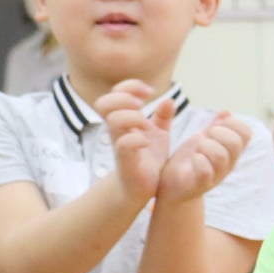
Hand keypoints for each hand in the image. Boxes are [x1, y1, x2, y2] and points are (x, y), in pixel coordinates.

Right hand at [97, 80, 173, 200]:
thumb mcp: (159, 134)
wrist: (143, 187)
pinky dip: (137, 139)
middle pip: (104, 102)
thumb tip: (169, 100)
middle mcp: (118, 130)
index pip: (116, 92)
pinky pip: (124, 144)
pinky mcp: (126, 160)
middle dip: (124, 98)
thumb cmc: (147, 159)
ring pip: (113, 120)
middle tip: (141, 106)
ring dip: (132, 117)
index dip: (130, 86)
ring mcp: (119, 144)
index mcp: (125, 119)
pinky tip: (147, 142)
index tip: (149, 92)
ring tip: (145, 124)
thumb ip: (163, 117)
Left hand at [158, 111, 253, 203]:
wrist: (172, 186)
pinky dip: (197, 160)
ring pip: (221, 156)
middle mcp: (228, 164)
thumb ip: (214, 127)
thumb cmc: (189, 162)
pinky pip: (205, 171)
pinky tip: (192, 159)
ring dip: (205, 146)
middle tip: (204, 137)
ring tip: (196, 149)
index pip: (246, 133)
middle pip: (235, 143)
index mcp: (231, 151)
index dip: (232, 123)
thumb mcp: (202, 140)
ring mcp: (216, 175)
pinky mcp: (201, 184)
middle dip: (216, 133)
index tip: (216, 126)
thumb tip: (227, 112)